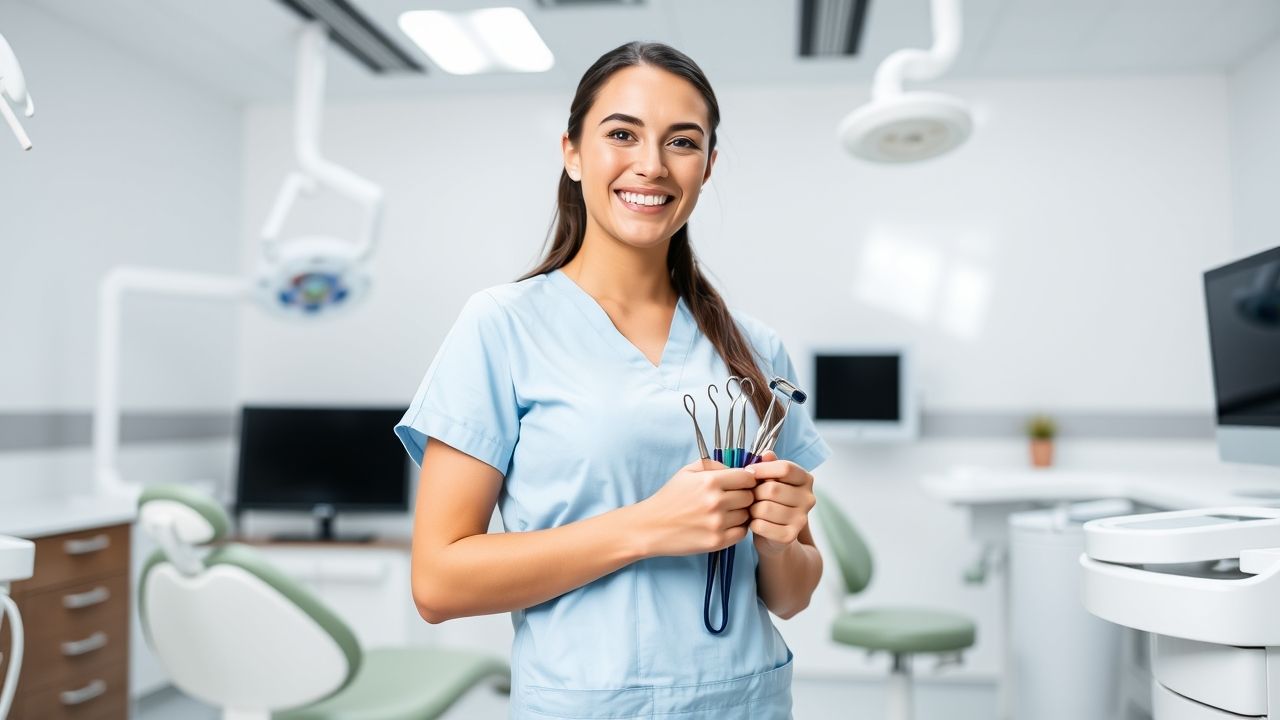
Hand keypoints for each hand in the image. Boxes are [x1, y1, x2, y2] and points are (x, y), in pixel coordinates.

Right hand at [637, 458, 755, 557]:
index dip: (747, 479)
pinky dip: (737, 528)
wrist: (651, 526)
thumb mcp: (687, 472)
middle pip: (750, 496)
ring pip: (747, 515)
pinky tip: (725, 524)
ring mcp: (717, 523)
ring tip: (726, 512)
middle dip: (744, 496)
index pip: (748, 477)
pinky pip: (742, 533)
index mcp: (710, 481)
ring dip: (740, 513)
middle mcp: (716, 502)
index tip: (741, 483)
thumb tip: (741, 469)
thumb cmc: (670, 497)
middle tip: (733, 499)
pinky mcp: (717, 542)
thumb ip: (714, 465)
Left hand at [746, 451, 815, 557]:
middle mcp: (809, 498)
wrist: (775, 535)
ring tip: (753, 509)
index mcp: (806, 479)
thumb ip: (769, 465)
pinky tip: (755, 523)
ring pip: (764, 508)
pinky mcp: (790, 536)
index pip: (785, 468)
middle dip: (754, 492)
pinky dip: (753, 524)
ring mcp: (802, 519)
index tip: (748, 472)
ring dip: (752, 509)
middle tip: (751, 496)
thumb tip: (767, 453)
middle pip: (772, 489)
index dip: (762, 469)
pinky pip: (761, 525)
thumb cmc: (771, 501)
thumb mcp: (771, 480)